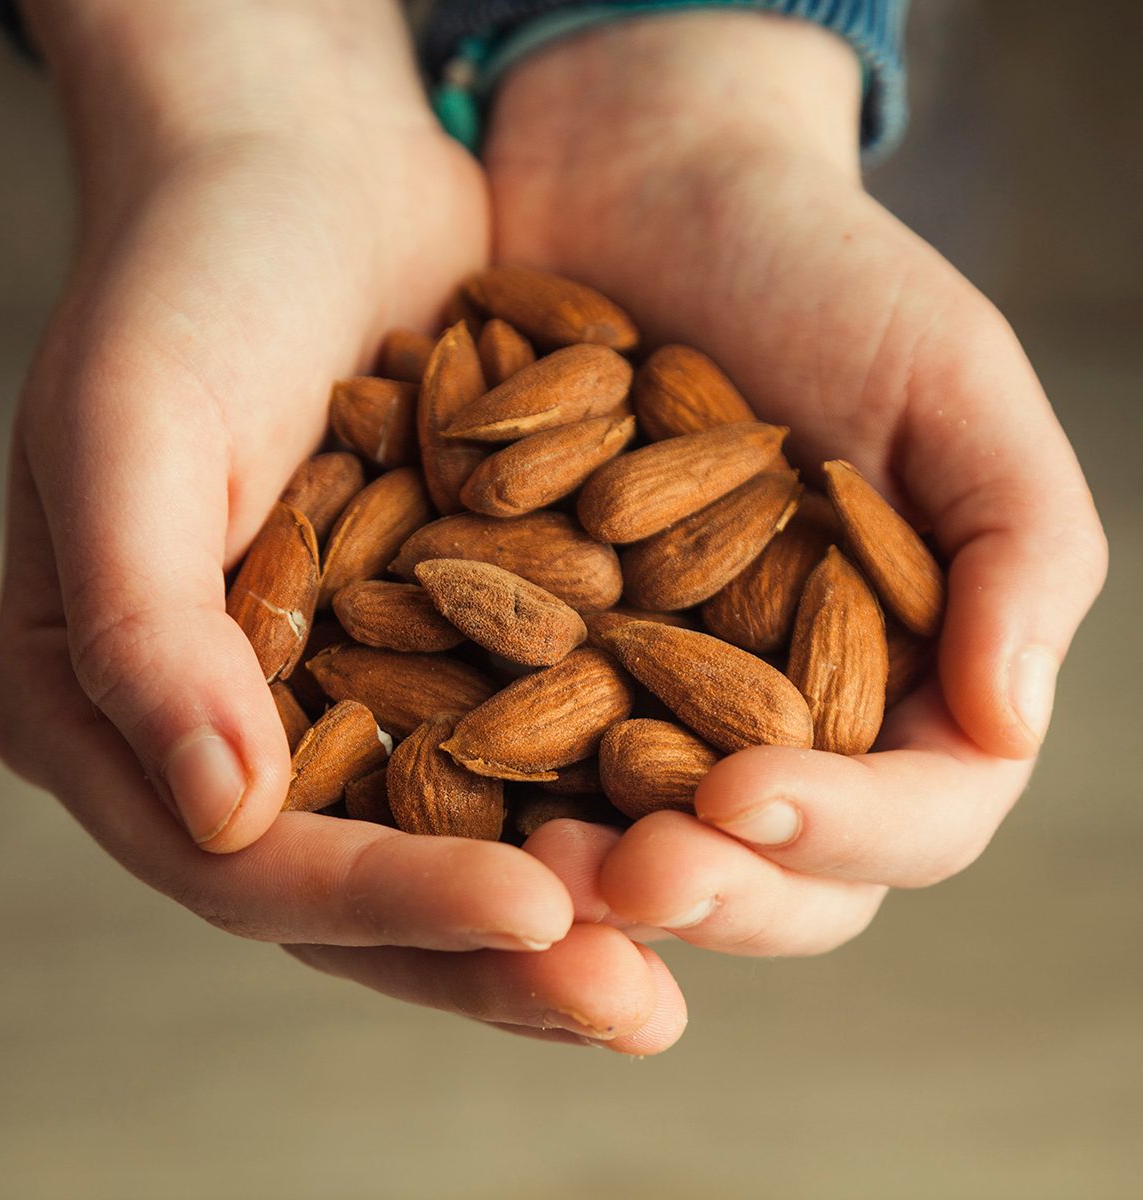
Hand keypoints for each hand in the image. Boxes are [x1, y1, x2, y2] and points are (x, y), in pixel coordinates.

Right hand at [0, 0, 682, 1051]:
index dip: (394, 898)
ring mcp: (331, 694)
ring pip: (451, 837)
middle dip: (501, 953)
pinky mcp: (428, 643)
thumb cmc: (188, 282)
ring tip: (680, 959)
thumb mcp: (130, 432)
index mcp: (121, 710)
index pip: (255, 862)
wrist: (295, 178)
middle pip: (363, 889)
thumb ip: (152, 631)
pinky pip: (511, 745)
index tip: (542, 911)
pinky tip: (690, 827)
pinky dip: (591, 790)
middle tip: (637, 1006)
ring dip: (566, 903)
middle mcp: (226, 729)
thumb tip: (218, 816)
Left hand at [487, 12, 1107, 949]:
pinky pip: (526, 749)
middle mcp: (783, 709)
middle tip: (626, 876)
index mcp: (905, 670)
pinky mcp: (546, 658)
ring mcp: (657, 696)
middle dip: (710, 888)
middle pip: (774, 866)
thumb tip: (1012, 722)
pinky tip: (438, 780)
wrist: (650, 194)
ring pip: (648, 840)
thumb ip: (1017, 547)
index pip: (915, 812)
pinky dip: (496, 781)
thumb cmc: (820, 273)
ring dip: (596, 875)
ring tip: (530, 861)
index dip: (845, 832)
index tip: (747, 799)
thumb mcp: (947, 382)